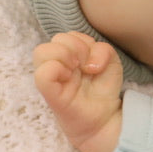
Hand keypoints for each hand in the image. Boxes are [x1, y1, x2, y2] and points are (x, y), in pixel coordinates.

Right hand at [33, 31, 123, 151]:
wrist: (105, 116)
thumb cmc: (102, 88)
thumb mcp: (111, 62)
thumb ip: (103, 50)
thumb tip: (89, 62)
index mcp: (68, 55)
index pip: (67, 35)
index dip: (82, 41)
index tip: (92, 60)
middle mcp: (56, 64)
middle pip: (55, 38)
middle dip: (77, 47)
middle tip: (85, 65)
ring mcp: (51, 79)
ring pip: (41, 50)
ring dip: (66, 55)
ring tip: (77, 70)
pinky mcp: (50, 94)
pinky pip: (42, 74)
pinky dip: (57, 69)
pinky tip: (69, 78)